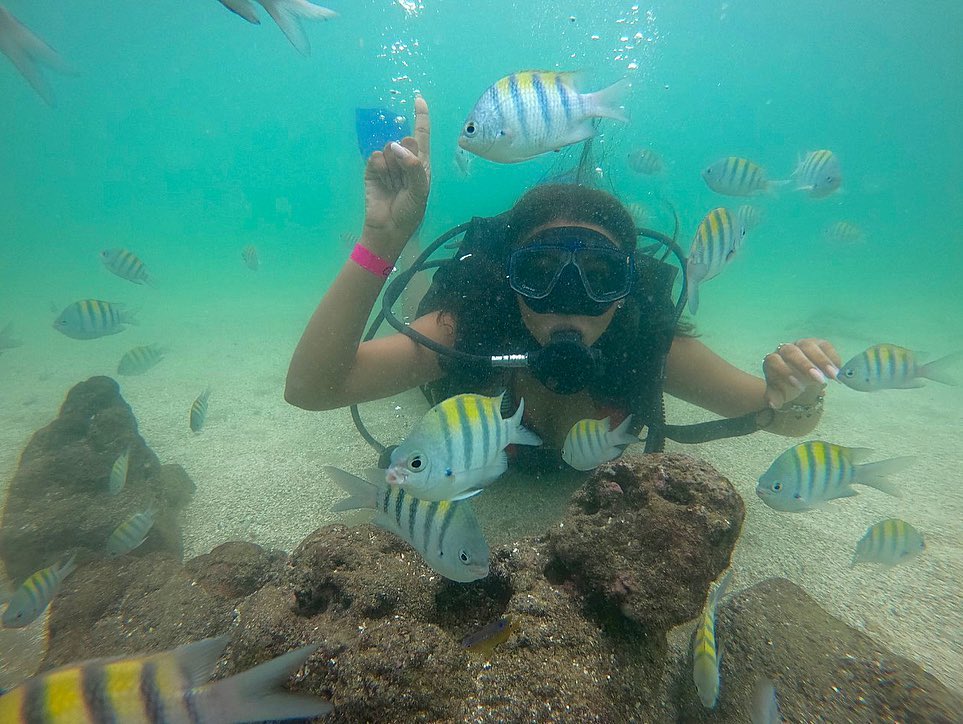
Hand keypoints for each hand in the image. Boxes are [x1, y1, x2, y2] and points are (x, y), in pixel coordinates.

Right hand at [360, 96, 430, 258]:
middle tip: (404, 179)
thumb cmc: (410, 211)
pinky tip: (382, 182)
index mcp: (421, 163)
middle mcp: (405, 160)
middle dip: (405, 156)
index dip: (420, 117)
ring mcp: (388, 164)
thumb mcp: (420, 190)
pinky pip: (376, 157)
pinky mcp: (372, 169)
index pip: (421, 135)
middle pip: (404, 140)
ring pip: (389, 149)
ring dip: (392, 168)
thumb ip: (413, 165)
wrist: (388, 228)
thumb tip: (396, 145)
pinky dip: (379, 168)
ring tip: (394, 185)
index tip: (418, 99)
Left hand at [762, 338, 840, 408]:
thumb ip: (775, 397)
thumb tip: (774, 404)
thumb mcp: (780, 393)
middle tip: (819, 380)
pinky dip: (832, 356)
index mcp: (772, 360)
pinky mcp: (817, 343)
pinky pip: (825, 345)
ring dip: (822, 361)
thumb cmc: (786, 385)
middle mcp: (785, 349)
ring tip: (834, 376)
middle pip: (791, 351)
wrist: (797, 376)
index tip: (799, 386)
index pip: (774, 361)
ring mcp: (801, 344)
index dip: (785, 372)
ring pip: (809, 346)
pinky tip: (839, 369)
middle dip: (805, 365)